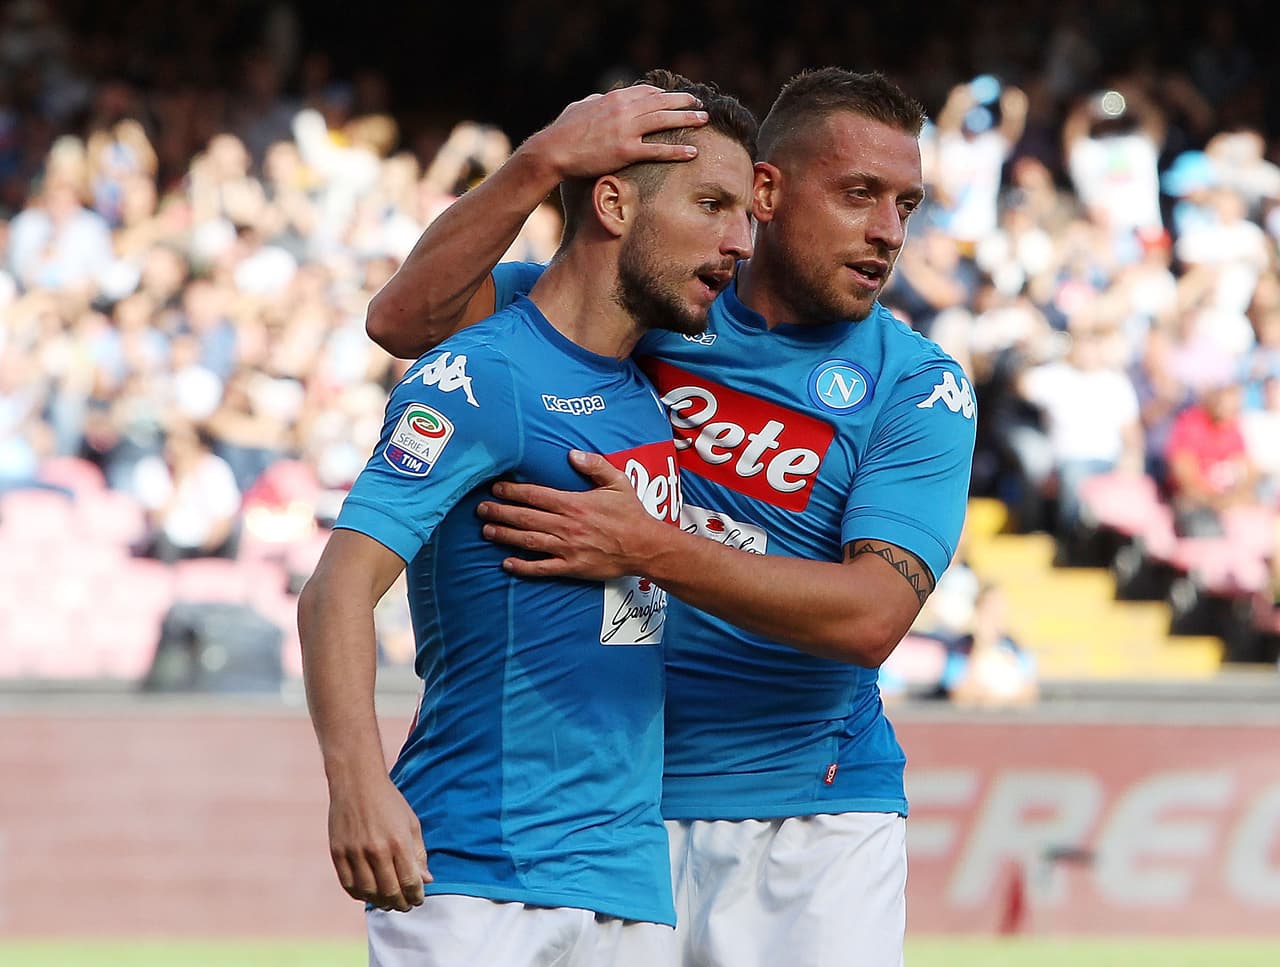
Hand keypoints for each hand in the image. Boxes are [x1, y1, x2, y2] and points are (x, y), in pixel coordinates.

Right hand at [328, 776, 431, 912]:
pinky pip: (349, 885)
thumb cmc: (389, 802)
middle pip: (389, 892)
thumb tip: (426, 881)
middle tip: (404, 905)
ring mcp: (354, 853)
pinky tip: (369, 893)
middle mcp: (376, 850)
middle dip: (400, 904)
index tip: (418, 899)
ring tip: (388, 902)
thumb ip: (419, 854)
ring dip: (380, 903)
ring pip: (368, 893)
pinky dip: (360, 895)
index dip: (416, 896)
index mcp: (399, 842)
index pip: (410, 882)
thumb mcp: (411, 823)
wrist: (357, 782)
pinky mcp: (338, 853)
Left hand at [477, 450, 663, 578]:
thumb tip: (571, 454)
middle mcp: (566, 526)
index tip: (495, 488)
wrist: (645, 546)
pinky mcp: (571, 567)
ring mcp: (567, 548)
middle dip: (499, 512)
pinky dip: (522, 566)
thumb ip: (594, 465)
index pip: (535, 495)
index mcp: (573, 504)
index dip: (512, 491)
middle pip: (525, 517)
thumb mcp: (618, 481)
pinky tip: (506, 563)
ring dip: (504, 536)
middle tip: (480, 509)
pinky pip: (542, 568)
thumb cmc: (631, 513)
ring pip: (528, 541)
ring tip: (486, 531)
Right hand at [521, 85, 708, 180]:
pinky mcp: (626, 151)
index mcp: (614, 98)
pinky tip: (692, 152)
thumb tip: (600, 97)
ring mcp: (626, 130)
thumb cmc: (563, 130)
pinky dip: (677, 150)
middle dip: (683, 102)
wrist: (553, 150)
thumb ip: (594, 100)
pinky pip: (658, 150)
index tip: (676, 97)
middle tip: (699, 104)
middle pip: (662, 102)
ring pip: (665, 121)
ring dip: (687, 119)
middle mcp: (624, 110)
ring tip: (704, 121)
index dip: (665, 94)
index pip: (647, 92)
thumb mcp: (579, 107)